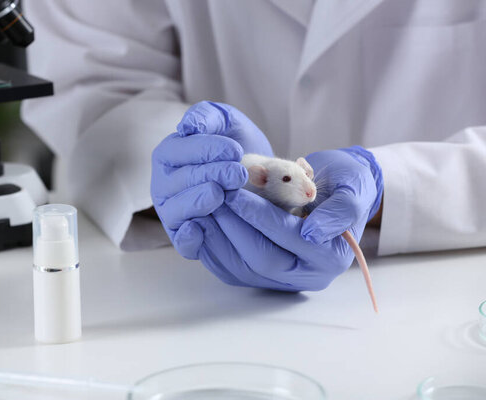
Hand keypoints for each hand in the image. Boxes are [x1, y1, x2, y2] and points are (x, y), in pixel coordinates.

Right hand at [150, 101, 272, 261]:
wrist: (258, 179)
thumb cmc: (236, 147)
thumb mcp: (226, 122)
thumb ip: (206, 116)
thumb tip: (187, 127)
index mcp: (169, 155)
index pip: (178, 151)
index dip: (205, 150)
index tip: (235, 150)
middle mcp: (164, 185)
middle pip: (181, 181)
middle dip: (211, 175)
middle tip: (239, 173)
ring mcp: (173, 213)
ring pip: (177, 211)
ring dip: (200, 202)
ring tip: (223, 194)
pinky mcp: (186, 238)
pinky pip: (182, 242)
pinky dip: (189, 238)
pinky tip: (201, 228)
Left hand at [207, 146, 382, 290]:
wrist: (338, 191)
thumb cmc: (347, 185)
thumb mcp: (354, 189)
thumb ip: (340, 210)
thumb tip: (312, 234)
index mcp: (330, 257)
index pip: (287, 239)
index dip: (258, 216)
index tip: (234, 193)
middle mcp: (307, 275)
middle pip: (260, 260)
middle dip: (231, 227)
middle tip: (211, 198)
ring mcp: (282, 279)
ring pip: (240, 269)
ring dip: (216, 238)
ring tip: (200, 208)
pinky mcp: (262, 275)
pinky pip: (231, 270)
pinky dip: (211, 249)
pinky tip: (199, 225)